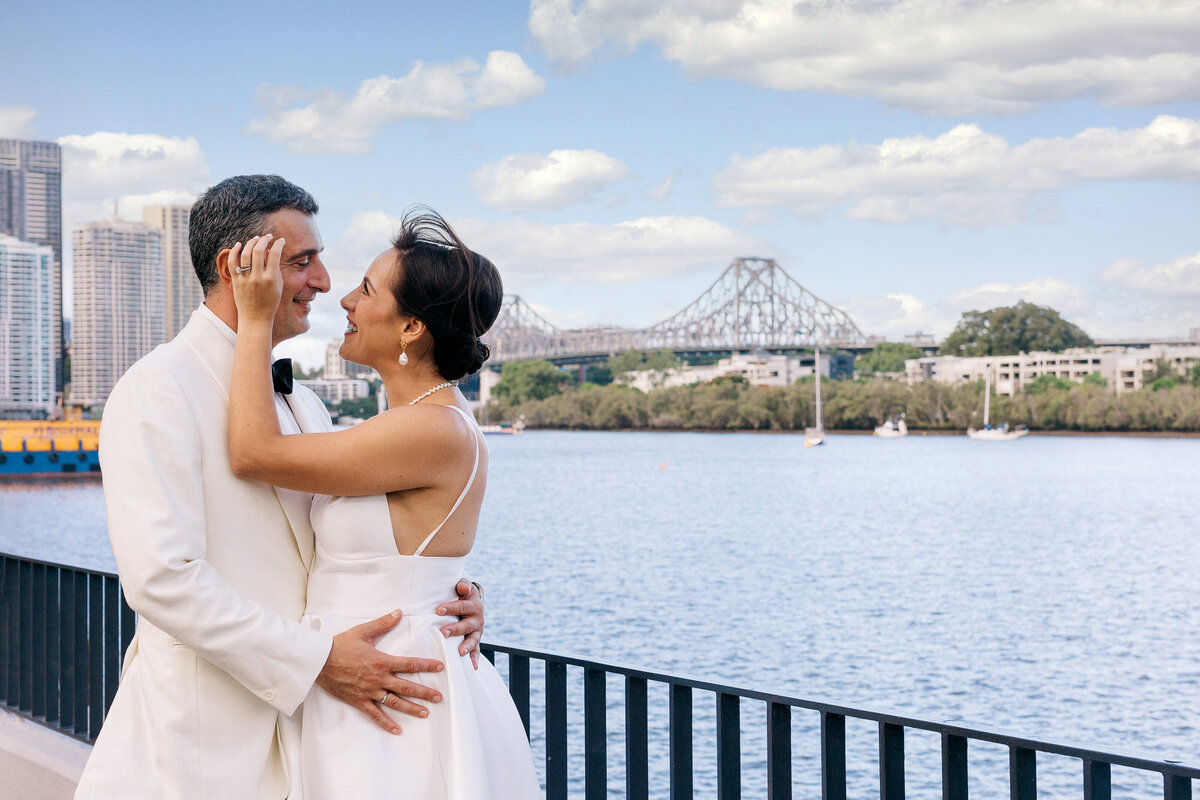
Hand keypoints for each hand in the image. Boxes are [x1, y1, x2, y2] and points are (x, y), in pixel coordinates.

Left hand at [228, 234, 284, 324]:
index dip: (278, 244)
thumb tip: (270, 251)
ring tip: (255, 239)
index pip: (275, 254)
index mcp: (271, 279)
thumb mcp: (278, 286)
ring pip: (245, 253)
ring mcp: (245, 279)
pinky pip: (232, 262)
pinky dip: (234, 251)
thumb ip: (275, 268)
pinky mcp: (236, 281)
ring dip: (251, 243)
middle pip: (258, 250)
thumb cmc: (270, 302)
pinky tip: (239, 245)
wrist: (255, 318)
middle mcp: (257, 278)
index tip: (281, 240)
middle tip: (267, 237)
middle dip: (264, 239)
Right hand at [315, 609, 443, 733]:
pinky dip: (386, 723)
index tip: (440, 667)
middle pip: (406, 687)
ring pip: (395, 703)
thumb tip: (398, 613)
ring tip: (426, 713)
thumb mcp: (363, 631)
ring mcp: (369, 692)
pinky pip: (375, 714)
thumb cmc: (340, 645)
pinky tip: (397, 730)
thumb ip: (383, 623)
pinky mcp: (359, 701)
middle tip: (439, 697)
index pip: (409, 664)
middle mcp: (378, 678)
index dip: (426, 666)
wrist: (319, 661)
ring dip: (411, 708)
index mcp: (382, 661)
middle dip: (425, 692)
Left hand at [438, 580, 483, 669]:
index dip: (451, 607)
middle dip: (455, 629)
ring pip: (473, 639)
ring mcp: (477, 631)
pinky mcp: (476, 640)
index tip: (439, 610)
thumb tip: (461, 585)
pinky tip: (472, 667)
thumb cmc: (461, 594)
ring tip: (459, 652)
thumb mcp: (464, 586)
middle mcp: (477, 618)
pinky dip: (475, 659)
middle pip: (466, 625)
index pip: (462, 606)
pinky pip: (477, 651)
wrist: (472, 602)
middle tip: (443, 632)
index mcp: (474, 604)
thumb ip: (463, 585)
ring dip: (466, 646)